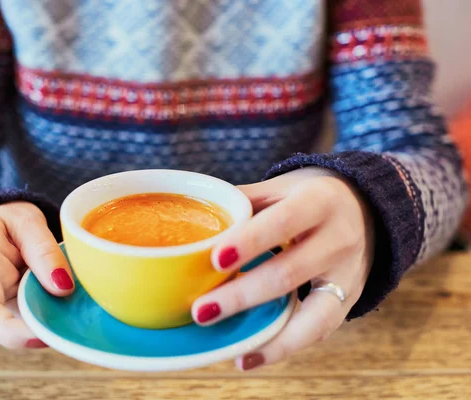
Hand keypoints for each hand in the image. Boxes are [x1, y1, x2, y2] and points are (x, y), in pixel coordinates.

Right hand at [0, 202, 73, 348]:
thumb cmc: (7, 219)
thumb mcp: (26, 221)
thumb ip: (43, 250)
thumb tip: (64, 288)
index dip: (12, 333)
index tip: (42, 337)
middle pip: (9, 330)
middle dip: (44, 332)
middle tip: (78, 325)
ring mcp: (2, 306)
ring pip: (26, 329)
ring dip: (54, 325)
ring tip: (83, 312)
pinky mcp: (18, 308)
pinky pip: (37, 320)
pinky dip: (57, 317)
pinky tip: (79, 309)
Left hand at [191, 167, 373, 369]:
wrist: (369, 207)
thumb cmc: (312, 195)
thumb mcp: (283, 186)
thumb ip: (244, 201)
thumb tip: (194, 219)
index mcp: (319, 201)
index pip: (283, 222)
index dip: (250, 241)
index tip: (216, 259)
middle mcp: (339, 239)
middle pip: (289, 272)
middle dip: (243, 295)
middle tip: (202, 310)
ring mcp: (348, 275)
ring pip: (311, 312)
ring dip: (268, 335)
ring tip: (231, 348)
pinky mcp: (349, 301)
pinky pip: (318, 330)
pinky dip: (284, 347)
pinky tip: (250, 358)